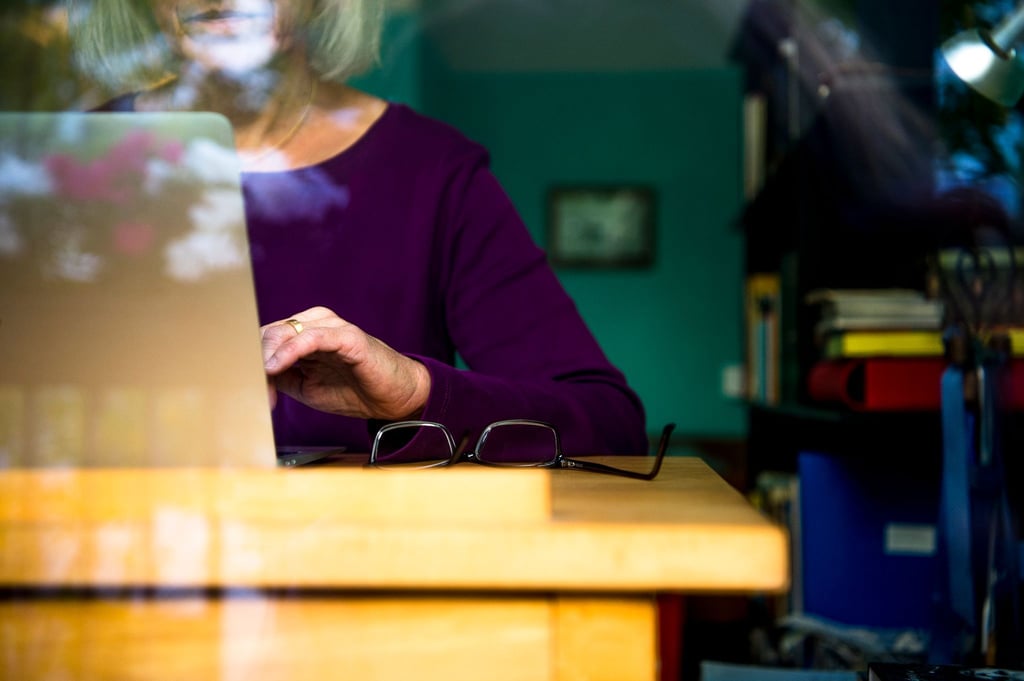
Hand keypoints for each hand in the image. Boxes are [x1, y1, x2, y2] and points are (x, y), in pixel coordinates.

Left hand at [261, 306, 430, 420]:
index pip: (263, 337)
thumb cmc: (353, 389)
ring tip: (262, 383)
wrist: (394, 398)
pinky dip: (288, 352)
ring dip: (266, 359)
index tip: (243, 389)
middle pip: (268, 333)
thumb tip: (248, 378)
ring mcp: (331, 326)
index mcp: (302, 332)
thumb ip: (279, 377)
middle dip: (254, 363)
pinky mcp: (347, 336)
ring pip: (284, 332)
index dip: (249, 361)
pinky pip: (310, 338)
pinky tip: (274, 367)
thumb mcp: (305, 386)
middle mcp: (314, 322)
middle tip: (252, 392)